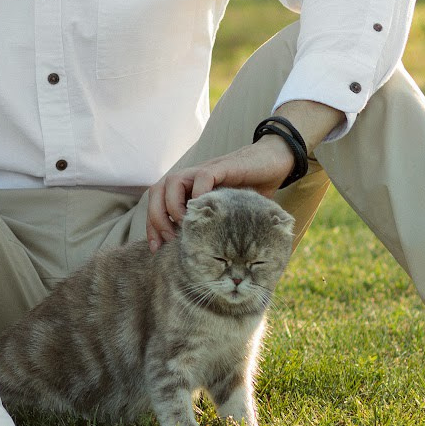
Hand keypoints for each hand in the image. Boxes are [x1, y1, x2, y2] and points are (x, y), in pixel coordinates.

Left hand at [143, 139, 294, 249]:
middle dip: (157, 218)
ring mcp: (204, 171)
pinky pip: (203, 177)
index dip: (152, 226)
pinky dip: (200, 193)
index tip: (156, 249)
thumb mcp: (226, 214)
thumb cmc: (250, 192)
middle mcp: (191, 179)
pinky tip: (208, 213)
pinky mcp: (222, 167)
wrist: (272, 162)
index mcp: (187, 190)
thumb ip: (214, 228)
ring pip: (172, 182)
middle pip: (157, 191)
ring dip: (173, 206)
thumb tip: (209, 263)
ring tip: (187, 226)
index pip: (157, 204)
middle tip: (171, 240)